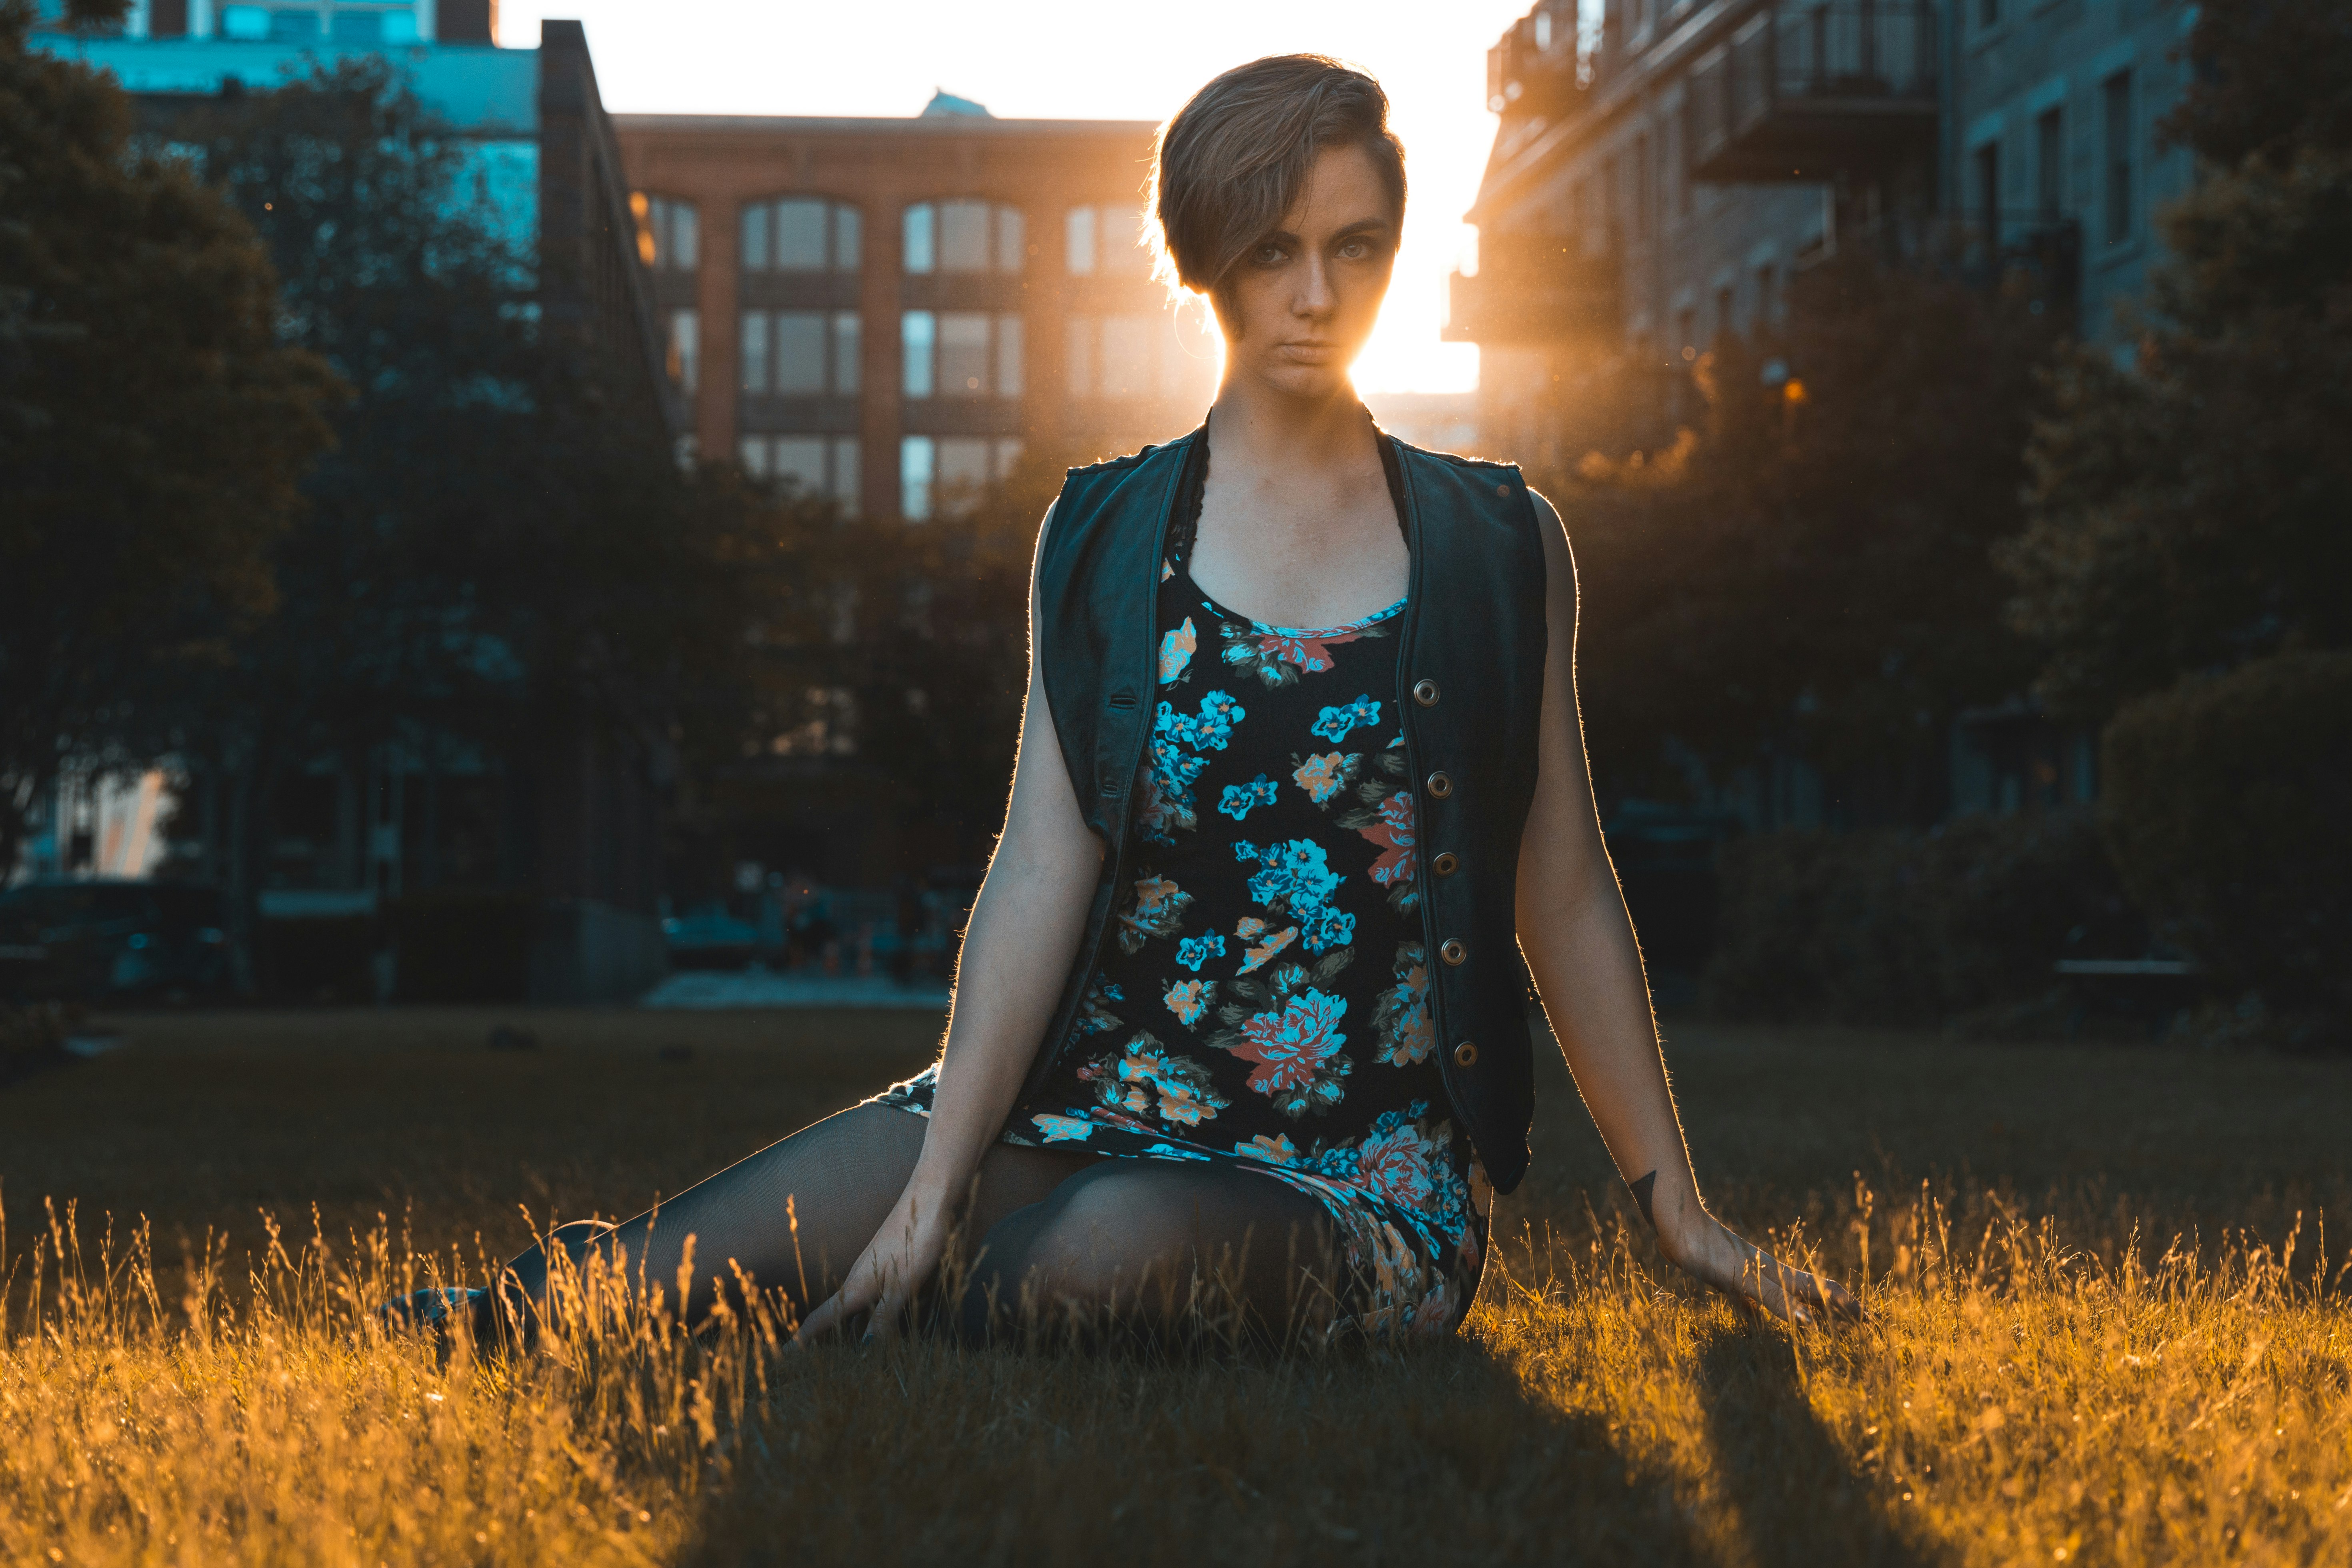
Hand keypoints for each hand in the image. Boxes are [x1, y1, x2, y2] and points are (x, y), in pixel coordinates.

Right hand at [793, 1177, 952, 1343]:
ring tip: (842, 1349)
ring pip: (850, 1304)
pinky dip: (863, 1312)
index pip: (821, 1318)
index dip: (803, 1339)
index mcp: (856, 1287)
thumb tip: (863, 1349)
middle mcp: (857, 1278)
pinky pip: (865, 1294)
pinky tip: (875, 1318)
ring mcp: (869, 1267)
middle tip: (811, 1362)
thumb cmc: (915, 1241)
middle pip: (832, 1313)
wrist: (928, 1199)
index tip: (784, 1356)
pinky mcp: (884, 1260)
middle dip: (820, 1337)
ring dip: (843, 1326)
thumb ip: (884, 1317)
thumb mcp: (903, 1285)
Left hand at [1657, 1208, 1861, 1327]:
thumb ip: (1776, 1300)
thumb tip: (1811, 1325)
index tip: (1874, 1321)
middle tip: (1859, 1324)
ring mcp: (1748, 1275)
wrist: (1676, 1226)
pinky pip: (1750, 1301)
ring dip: (1803, 1310)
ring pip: (1784, 1296)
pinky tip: (1753, 1324)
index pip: (1823, 1292)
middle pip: (1810, 1294)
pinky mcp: (1725, 1278)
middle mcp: (1768, 1274)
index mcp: (1779, 1274)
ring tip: (1817, 1325)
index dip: (1848, 1307)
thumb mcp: (1744, 1279)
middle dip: (1835, 1310)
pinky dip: (1759, 1314)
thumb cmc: (1710, 1252)